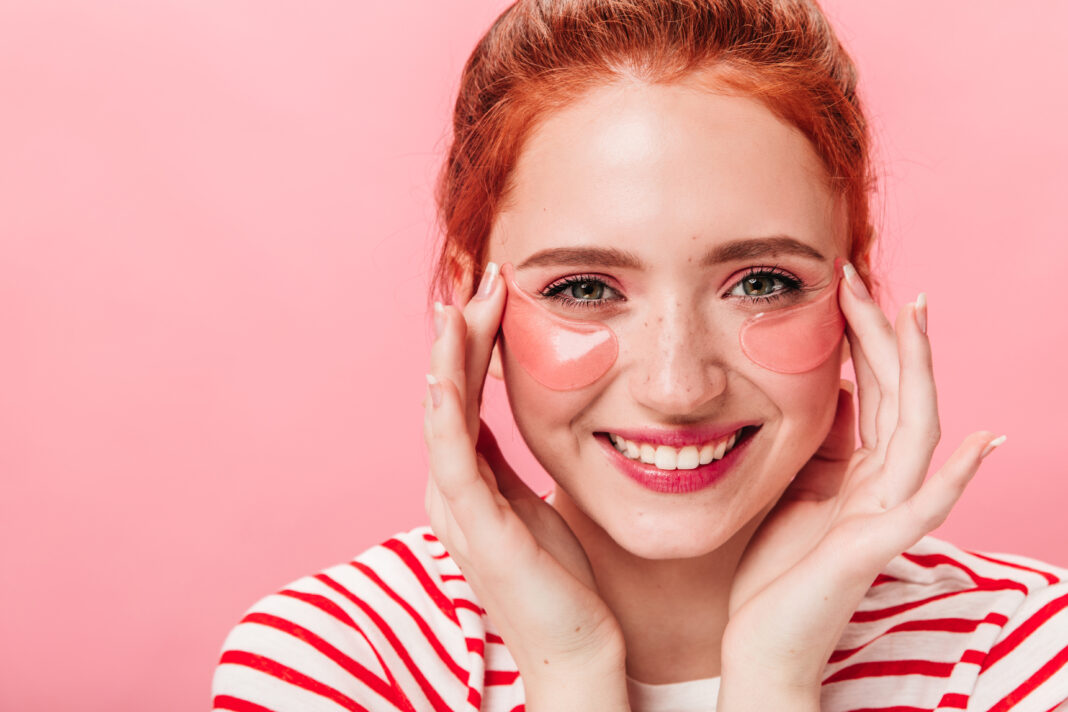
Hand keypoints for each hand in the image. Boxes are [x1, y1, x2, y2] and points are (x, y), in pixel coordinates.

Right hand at [422, 264, 628, 708]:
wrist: (575, 649)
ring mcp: (457, 509)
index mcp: (470, 478)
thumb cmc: (563, 579)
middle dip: (462, 333)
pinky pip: (451, 463)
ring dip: (448, 360)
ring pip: (442, 417)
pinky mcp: (475, 531)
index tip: (498, 289)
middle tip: (481, 275)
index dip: (476, 340)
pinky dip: (444, 417)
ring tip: (458, 304)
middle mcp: (453, 487)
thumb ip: (519, 460)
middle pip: (447, 392)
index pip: (466, 392)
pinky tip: (443, 377)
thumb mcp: (536, 502)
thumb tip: (528, 411)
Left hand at [719, 267, 1001, 708]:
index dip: (862, 337)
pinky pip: (925, 509)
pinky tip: (981, 445)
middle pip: (896, 395)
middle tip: (861, 274)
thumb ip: (823, 445)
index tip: (842, 285)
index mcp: (858, 472)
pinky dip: (955, 478)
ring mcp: (883, 515)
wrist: (762, 640)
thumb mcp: (795, 488)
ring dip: (919, 373)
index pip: (873, 389)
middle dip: (882, 333)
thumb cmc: (776, 570)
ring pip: (917, 431)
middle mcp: (880, 486)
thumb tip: (841, 391)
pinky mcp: (876, 548)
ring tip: (915, 316)